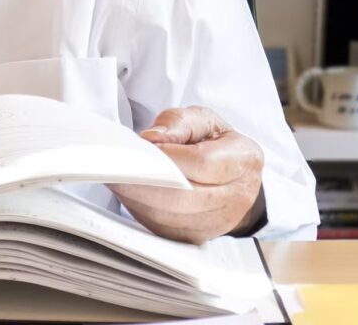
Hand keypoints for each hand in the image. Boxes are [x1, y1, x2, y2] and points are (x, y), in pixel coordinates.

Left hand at [109, 106, 264, 244]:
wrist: (236, 178)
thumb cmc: (216, 144)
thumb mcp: (204, 120)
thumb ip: (179, 122)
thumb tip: (152, 138)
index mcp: (241, 161)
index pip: (202, 163)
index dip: (169, 156)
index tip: (141, 145)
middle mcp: (235, 197)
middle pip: (184, 196)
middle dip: (145, 181)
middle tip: (116, 165)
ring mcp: (218, 223)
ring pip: (171, 217)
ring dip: (138, 198)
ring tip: (116, 177)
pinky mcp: (197, 237)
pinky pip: (164, 229)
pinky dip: (140, 210)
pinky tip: (126, 192)